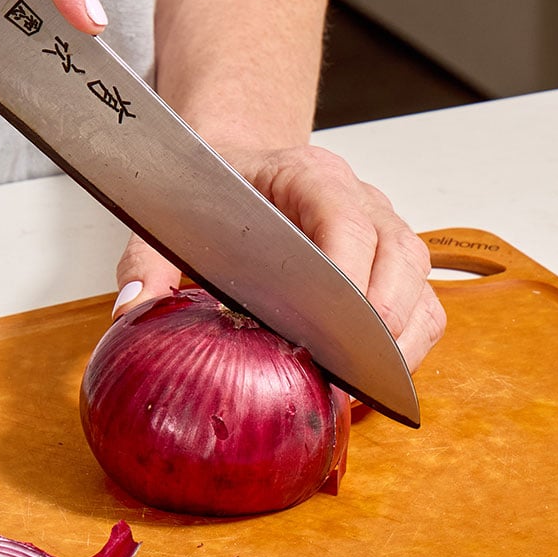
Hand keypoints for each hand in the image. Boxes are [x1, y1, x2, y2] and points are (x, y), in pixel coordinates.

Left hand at [112, 144, 446, 370]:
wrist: (239, 166)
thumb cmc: (214, 191)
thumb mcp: (169, 216)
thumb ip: (146, 259)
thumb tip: (133, 310)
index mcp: (309, 175)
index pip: (345, 218)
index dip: (345, 274)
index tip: (326, 329)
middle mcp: (361, 199)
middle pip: (399, 255)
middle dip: (379, 323)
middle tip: (345, 376)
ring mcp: (385, 231)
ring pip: (420, 285)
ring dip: (401, 342)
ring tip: (362, 390)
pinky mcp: (393, 266)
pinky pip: (424, 307)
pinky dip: (409, 348)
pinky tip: (370, 384)